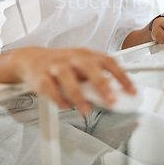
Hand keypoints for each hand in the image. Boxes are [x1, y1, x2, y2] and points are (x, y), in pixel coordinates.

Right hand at [12, 46, 136, 114]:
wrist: (31, 59)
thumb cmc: (62, 65)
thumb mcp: (80, 69)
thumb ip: (95, 80)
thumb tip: (114, 97)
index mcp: (85, 55)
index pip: (107, 61)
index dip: (121, 75)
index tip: (131, 90)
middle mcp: (71, 57)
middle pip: (88, 66)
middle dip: (101, 83)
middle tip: (111, 100)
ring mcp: (55, 65)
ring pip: (67, 76)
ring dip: (78, 95)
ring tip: (86, 110)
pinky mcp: (41, 76)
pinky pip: (50, 87)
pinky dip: (58, 98)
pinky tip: (65, 106)